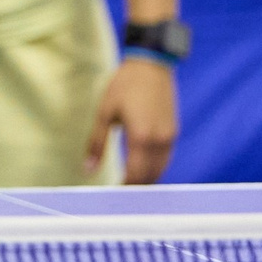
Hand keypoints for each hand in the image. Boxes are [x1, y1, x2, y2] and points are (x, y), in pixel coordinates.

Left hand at [87, 57, 177, 184]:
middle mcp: (160, 140)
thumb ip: (97, 143)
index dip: (124, 188)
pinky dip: (155, 168)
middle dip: (135, 187)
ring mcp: (170, 137)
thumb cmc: (124, 86)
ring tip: (128, 186)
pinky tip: (141, 170)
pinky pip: (166, 159)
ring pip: (161, 169)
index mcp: (141, 137)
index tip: (111, 196)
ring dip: (146, 180)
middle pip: (150, 176)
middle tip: (117, 194)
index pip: (136, 175)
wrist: (151, 65)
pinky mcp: (173, 132)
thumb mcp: (104, 113)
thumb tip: (88, 169)